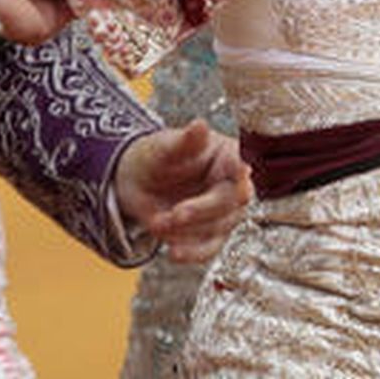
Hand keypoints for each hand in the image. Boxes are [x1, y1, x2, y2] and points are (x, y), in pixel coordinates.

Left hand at [115, 119, 252, 264]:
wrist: (137, 183)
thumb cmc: (156, 157)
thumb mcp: (164, 146)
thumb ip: (184, 141)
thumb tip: (200, 125)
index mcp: (226, 155)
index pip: (239, 163)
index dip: (241, 168)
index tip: (242, 171)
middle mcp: (231, 184)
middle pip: (231, 202)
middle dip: (202, 210)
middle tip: (175, 214)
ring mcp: (223, 212)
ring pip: (218, 228)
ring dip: (188, 230)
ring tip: (159, 222)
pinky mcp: (211, 234)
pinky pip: (208, 249)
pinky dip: (192, 253)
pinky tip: (174, 253)